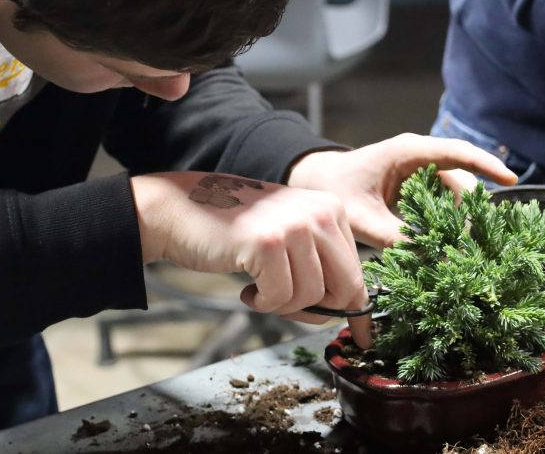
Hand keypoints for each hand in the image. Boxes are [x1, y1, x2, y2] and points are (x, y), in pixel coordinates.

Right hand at [130, 171, 372, 346]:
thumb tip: (350, 310)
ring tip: (259, 288)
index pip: (357, 272)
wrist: (181, 209)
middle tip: (284, 305)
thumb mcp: (289, 233)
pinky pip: (280, 299)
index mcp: (331, 208)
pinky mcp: (269, 244)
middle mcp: (320, 213)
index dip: (356, 310)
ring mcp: (295, 227)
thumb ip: (319, 261)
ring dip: (282, 306)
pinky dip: (262, 304)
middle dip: (316, 311)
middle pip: (344, 289)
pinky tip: (247, 288)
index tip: (362, 336)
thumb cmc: (234, 229)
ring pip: (311, 298)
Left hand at [287, 133, 517, 247]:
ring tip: (458, 247)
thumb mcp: (362, 218)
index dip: (486, 164)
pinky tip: (444, 241)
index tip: (509, 179)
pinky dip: (448, 218)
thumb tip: (432, 259)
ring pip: (455, 191)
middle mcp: (419, 155)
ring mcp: (421, 168)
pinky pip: (444, 198)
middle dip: (472, 208)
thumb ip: (396, 238)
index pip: (457, 152)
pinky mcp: (419, 183)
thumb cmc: (335, 190)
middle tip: (476, 243)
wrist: (317, 180)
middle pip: (461, 178)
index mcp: (408, 151)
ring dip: (459, 217)